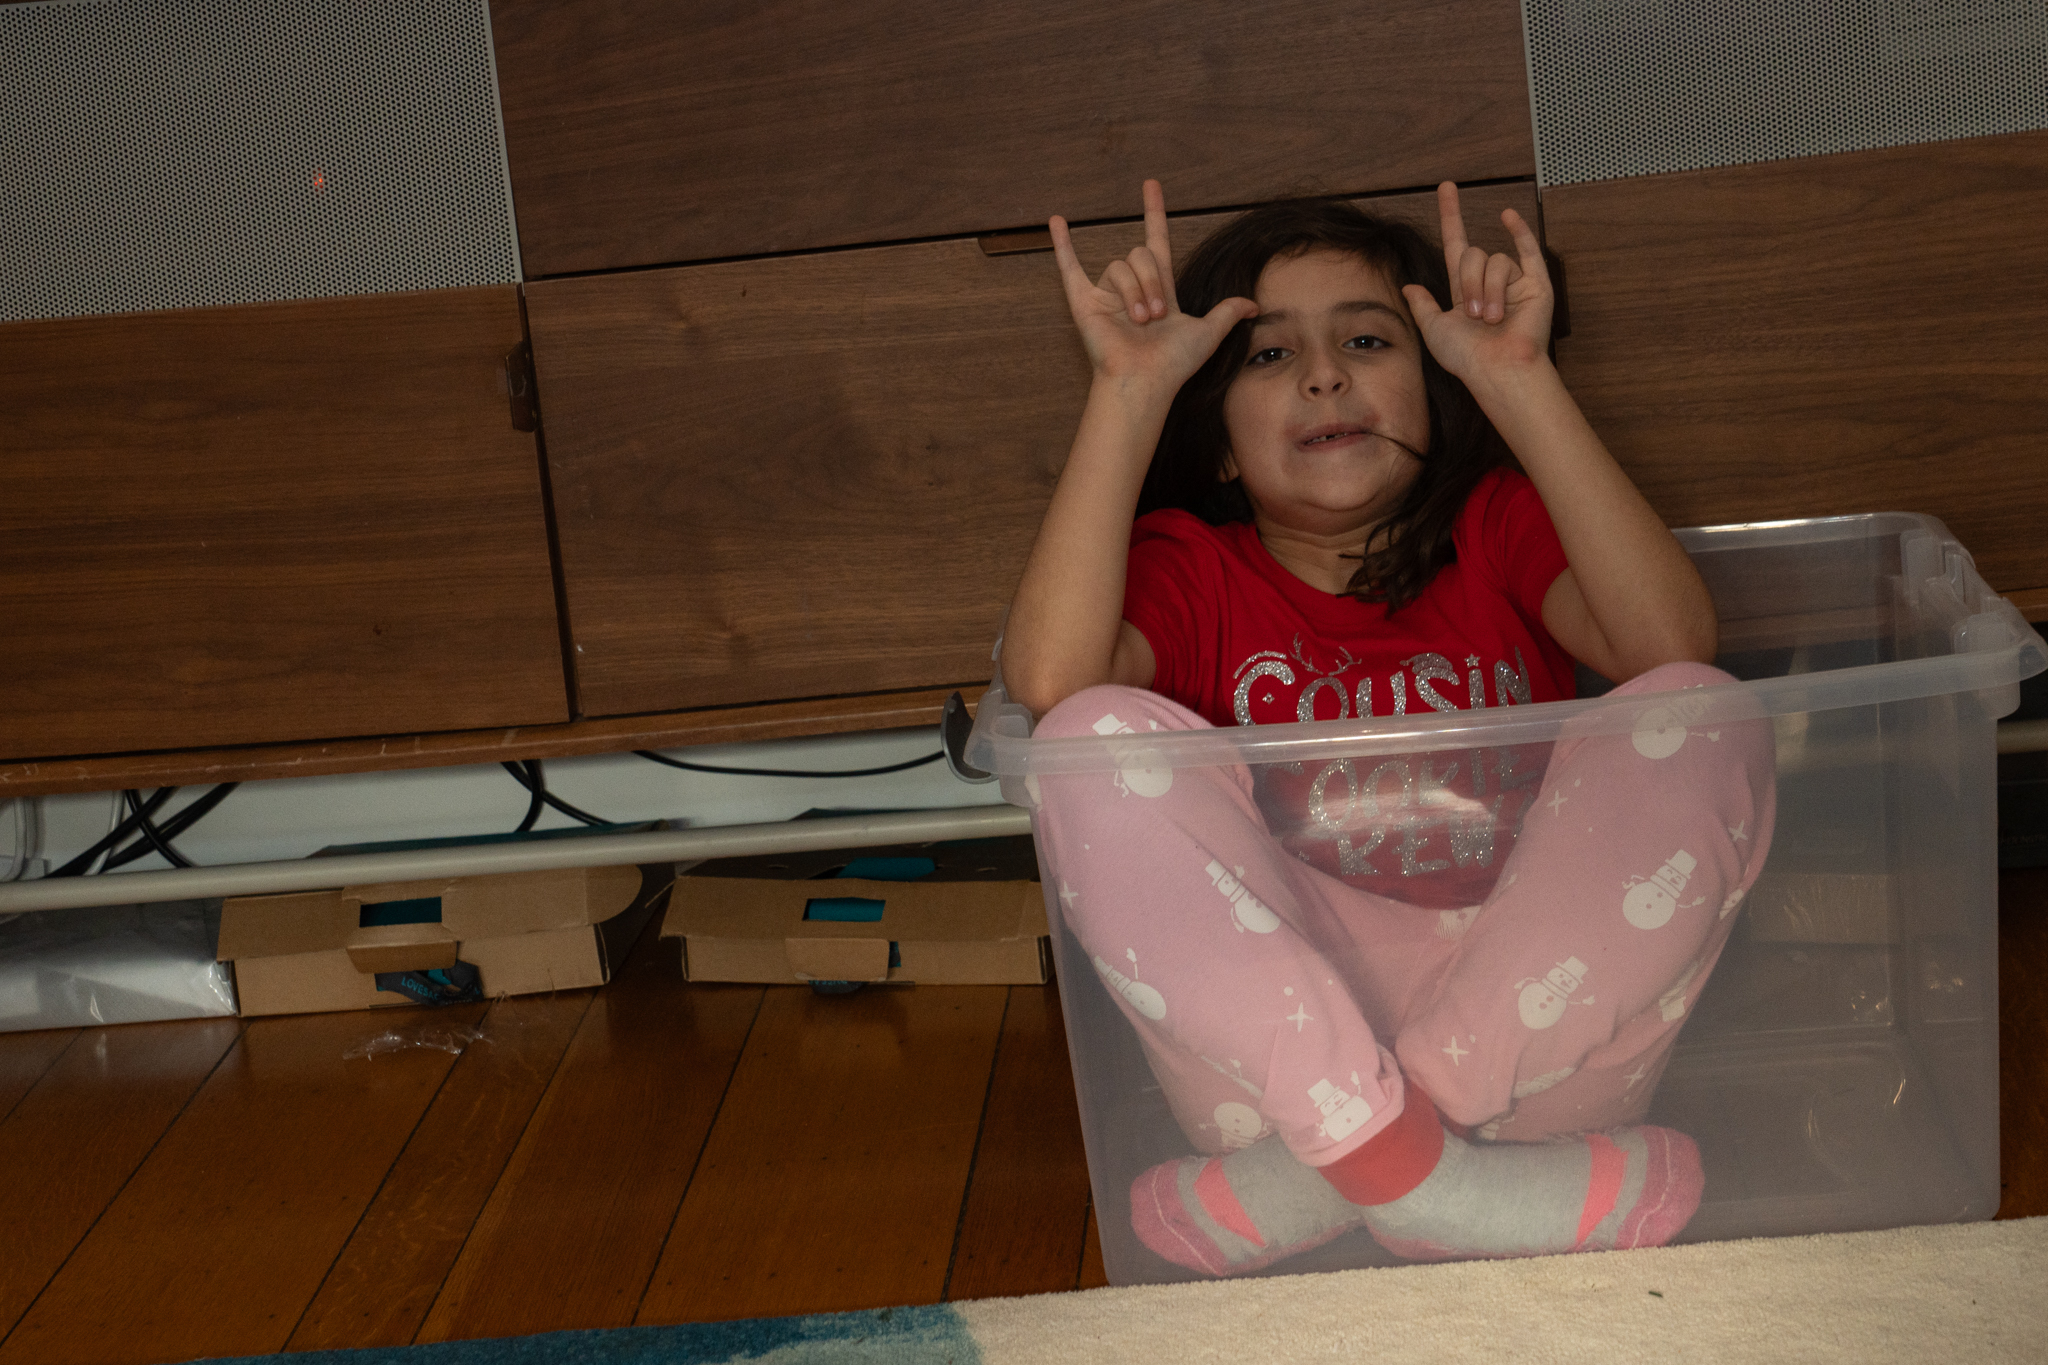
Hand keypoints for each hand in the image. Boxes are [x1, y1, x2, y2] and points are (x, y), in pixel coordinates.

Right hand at [1051, 180, 1258, 396]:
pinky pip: (1070, 269)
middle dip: (1153, 282)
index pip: (1156, 241)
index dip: (1154, 213)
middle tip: (1157, 315)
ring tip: (1140, 321)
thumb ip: (1228, 312)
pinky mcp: (1084, 304)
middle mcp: (1132, 289)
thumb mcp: (1209, 333)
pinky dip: (1062, 246)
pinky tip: (1056, 221)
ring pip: (1119, 267)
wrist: (1145, 381)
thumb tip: (1254, 305)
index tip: (1151, 185)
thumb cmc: (1174, 364)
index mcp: (1159, 290)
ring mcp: (1107, 296)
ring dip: (1135, 292)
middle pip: (1141, 256)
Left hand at [1401, 182, 1553, 384]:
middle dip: (1470, 282)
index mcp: (1465, 290)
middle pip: (1472, 254)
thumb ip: (1422, 306)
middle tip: (1475, 315)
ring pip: (1495, 260)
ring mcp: (1514, 281)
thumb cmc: (1467, 357)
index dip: (1451, 216)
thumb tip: (1409, 286)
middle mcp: (1489, 282)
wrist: (1499, 370)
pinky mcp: (1537, 283)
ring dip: (1490, 289)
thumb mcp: (1434, 331)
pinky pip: (1528, 249)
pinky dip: (1519, 231)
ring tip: (1494, 318)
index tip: (1446, 187)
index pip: (1456, 244)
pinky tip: (1508, 216)